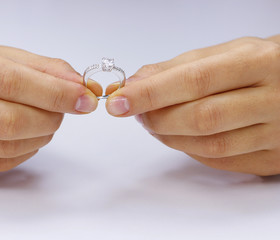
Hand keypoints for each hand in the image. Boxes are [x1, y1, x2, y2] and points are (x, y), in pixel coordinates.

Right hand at [0, 33, 99, 176]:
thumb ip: (42, 68)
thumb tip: (79, 86)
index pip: (10, 82)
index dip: (54, 94)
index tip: (84, 98)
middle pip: (9, 121)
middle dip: (51, 118)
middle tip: (65, 110)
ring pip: (6, 147)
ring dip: (41, 135)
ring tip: (45, 120)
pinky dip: (26, 151)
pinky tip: (27, 135)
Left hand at [106, 35, 279, 175]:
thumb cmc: (260, 66)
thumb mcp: (225, 54)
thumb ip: (178, 68)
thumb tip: (135, 84)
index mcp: (260, 62)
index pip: (196, 80)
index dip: (152, 93)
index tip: (119, 101)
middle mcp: (275, 100)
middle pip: (202, 118)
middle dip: (157, 118)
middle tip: (135, 112)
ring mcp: (277, 134)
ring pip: (210, 146)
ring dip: (169, 136)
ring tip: (153, 122)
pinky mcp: (273, 159)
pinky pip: (220, 162)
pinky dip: (189, 149)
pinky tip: (179, 135)